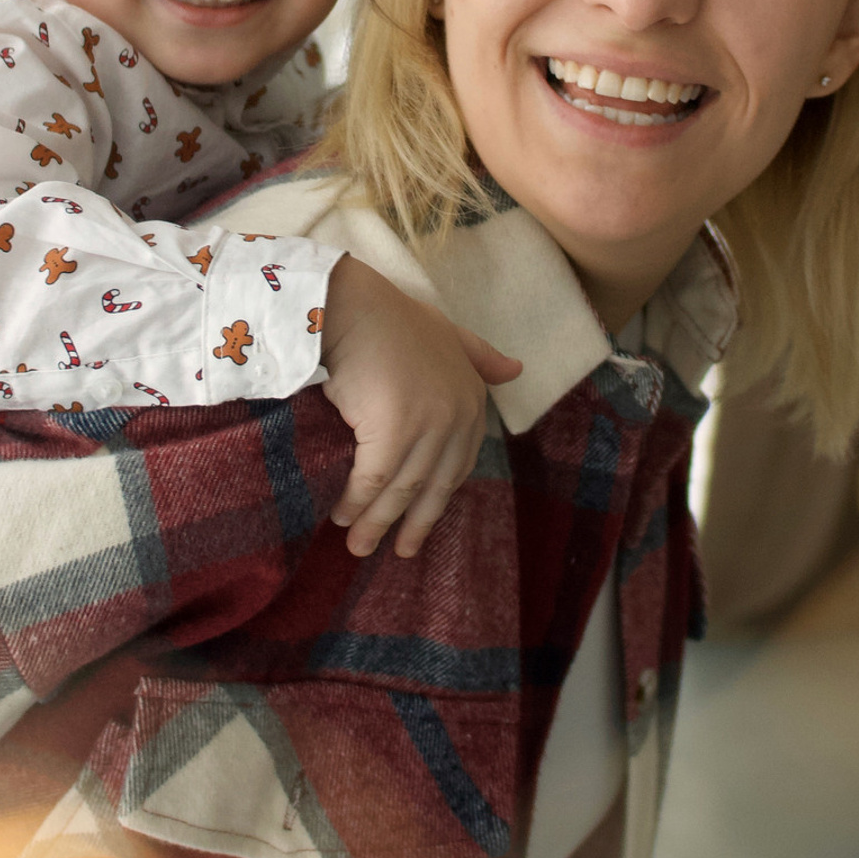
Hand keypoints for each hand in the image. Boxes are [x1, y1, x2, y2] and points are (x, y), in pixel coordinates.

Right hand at [318, 255, 522, 558]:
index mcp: (472, 399)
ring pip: (401, 489)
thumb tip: (517, 369)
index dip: (437, 498)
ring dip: (377, 522)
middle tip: (398, 552)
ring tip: (358, 546)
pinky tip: (341, 515)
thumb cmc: (390, 317)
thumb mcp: (446, 334)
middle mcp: (458, 416)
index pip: (458, 465)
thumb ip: (479, 355)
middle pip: (434, 486)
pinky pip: (372, 480)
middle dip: (413, 523)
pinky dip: (356, 502)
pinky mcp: (393, 432)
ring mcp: (428, 425)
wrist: (350, 304)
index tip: (421, 522)